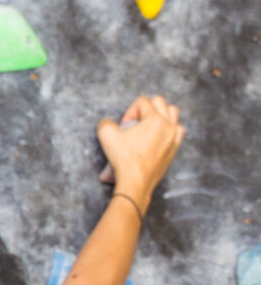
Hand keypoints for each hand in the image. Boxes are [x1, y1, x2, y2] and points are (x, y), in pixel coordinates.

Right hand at [97, 94, 183, 211]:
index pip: (142, 101)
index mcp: (155, 119)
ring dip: (160, 114)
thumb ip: (105, 123)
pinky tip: (159, 136)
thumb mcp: (107, 136)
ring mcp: (174, 136)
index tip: (124, 126)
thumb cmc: (124, 160)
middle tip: (134, 124)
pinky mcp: (174, 147)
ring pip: (173, 113)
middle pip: (159, 102)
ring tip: (148, 126)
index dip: (129, 111)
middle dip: (145, 109)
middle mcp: (168, 125)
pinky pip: (178, 129)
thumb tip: (107, 123)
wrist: (136, 182)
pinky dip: (170, 128)